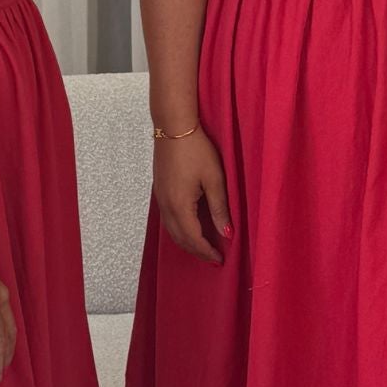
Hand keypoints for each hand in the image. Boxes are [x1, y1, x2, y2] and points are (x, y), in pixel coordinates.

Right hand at [153, 127, 232, 264]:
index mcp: (180, 205)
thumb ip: (220, 209)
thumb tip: (226, 233)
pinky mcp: (159, 191)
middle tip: (213, 258)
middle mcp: (166, 206)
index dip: (206, 251)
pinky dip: (179, 230)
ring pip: (171, 231)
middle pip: (180, 239)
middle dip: (196, 251)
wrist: (174, 128)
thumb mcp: (214, 179)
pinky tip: (189, 228)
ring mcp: (160, 199)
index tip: (220, 259)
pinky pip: (167, 220)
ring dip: (186, 242)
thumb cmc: (196, 149)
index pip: (194, 238)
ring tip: (203, 247)